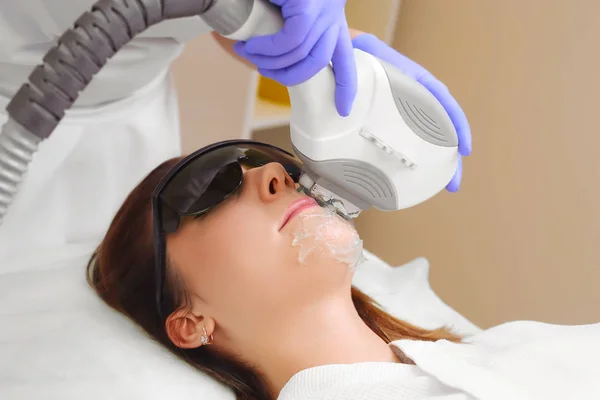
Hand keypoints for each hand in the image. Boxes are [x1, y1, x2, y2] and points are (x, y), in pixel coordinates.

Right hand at [233, 0, 356, 115]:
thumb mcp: (283, 9)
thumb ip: (284, 30)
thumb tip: (272, 58)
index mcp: (330, 18)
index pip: (345, 58)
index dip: (345, 86)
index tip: (344, 108)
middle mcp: (332, 14)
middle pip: (318, 63)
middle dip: (288, 75)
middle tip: (261, 68)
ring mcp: (324, 10)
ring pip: (301, 54)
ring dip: (270, 60)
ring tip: (248, 52)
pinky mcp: (310, 6)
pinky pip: (291, 40)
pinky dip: (270, 47)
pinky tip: (253, 43)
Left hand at [352, 33, 471, 191]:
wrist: (354, 57)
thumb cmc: (365, 56)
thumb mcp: (372, 59)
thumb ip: (366, 76)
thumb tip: (345, 106)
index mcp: (421, 84)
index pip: (446, 106)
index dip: (458, 128)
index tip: (464, 150)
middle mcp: (420, 101)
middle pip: (442, 132)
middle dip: (451, 160)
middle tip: (453, 185)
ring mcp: (409, 115)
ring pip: (428, 141)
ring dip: (437, 164)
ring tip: (442, 187)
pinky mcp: (395, 125)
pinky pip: (411, 143)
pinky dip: (416, 159)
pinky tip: (412, 179)